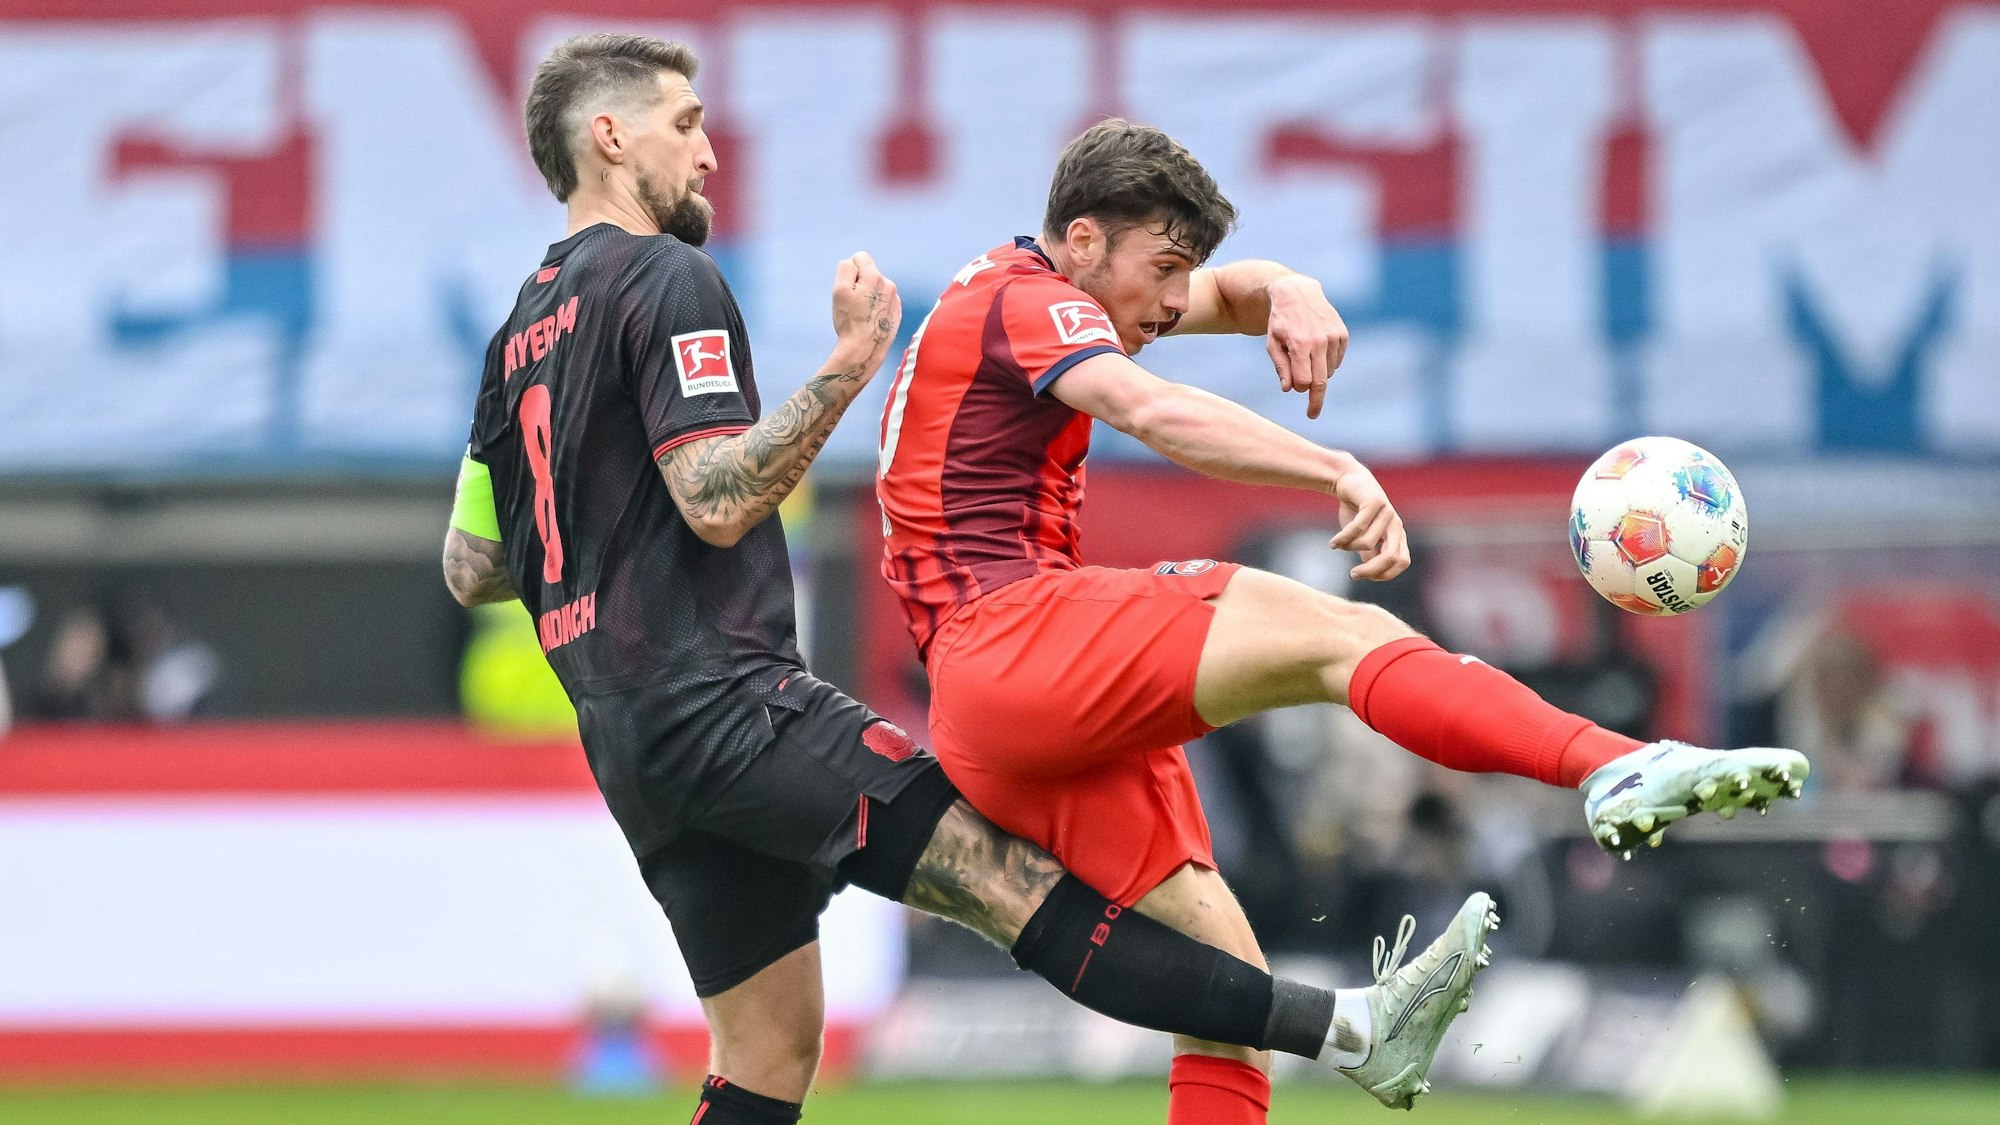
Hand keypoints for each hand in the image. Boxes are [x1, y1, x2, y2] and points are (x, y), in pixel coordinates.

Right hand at [832, 251, 901, 372]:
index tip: (848, 288)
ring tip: (861, 314)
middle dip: (859, 284)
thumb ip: (846, 268)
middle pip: (869, 273)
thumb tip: (853, 263)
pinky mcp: (897, 312)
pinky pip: (884, 302)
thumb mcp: (839, 290)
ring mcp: (895, 300)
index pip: (860, 257)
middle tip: (853, 304)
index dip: (850, 271)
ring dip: (868, 296)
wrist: (865, 349)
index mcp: (875, 277)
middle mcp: (889, 285)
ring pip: (876, 289)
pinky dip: (876, 307)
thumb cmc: (850, 321)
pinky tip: (870, 320)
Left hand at [1263, 274, 1347, 419]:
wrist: (1297, 294)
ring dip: (1317, 375)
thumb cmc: (1280, 323)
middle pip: (1321, 382)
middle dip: (1316, 401)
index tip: (1302, 402)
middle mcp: (1320, 341)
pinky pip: (1337, 362)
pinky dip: (1327, 364)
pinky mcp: (1342, 335)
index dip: (1300, 390)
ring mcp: (1334, 337)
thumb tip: (1289, 390)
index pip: (1304, 382)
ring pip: (1329, 372)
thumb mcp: (1273, 344)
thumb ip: (1281, 368)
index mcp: (1300, 345)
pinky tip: (1317, 351)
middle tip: (1313, 415)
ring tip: (1305, 359)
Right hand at [1329, 463, 1409, 580]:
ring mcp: (1387, 512)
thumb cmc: (1356, 509)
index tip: (1365, 576)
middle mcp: (1396, 524)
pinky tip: (1332, 543)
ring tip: (1337, 545)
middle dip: (1371, 570)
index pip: (1402, 562)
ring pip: (1369, 542)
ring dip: (1349, 548)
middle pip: (1392, 557)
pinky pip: (1358, 527)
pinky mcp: (1374, 501)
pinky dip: (1343, 538)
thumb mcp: (1363, 535)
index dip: (1386, 574)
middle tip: (1353, 574)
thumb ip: (1369, 553)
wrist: (1348, 479)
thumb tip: (1370, 572)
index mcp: (1398, 535)